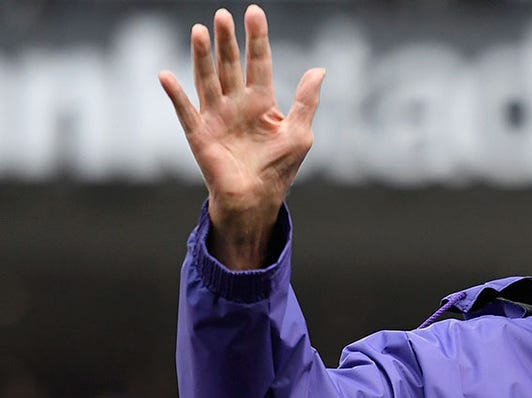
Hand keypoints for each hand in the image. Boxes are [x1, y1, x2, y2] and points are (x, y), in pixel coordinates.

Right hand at [159, 4, 324, 268]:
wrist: (257, 200)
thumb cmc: (279, 169)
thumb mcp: (300, 133)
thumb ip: (307, 101)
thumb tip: (319, 69)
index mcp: (261, 102)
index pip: (259, 63)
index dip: (257, 39)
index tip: (254, 13)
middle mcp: (236, 104)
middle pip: (230, 65)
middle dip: (227, 41)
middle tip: (223, 15)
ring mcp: (216, 116)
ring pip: (207, 79)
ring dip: (202, 56)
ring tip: (200, 30)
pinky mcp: (199, 134)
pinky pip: (185, 110)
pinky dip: (175, 94)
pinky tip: (166, 75)